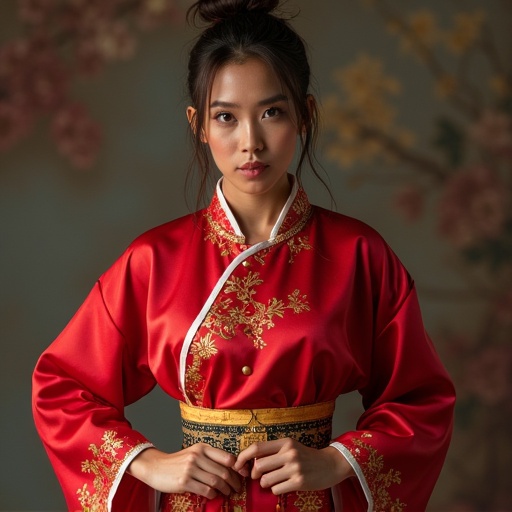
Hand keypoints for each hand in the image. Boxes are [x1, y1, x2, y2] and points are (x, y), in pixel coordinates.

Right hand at [127, 444, 241, 498]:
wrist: (155, 466)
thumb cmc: (177, 461)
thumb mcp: (193, 453)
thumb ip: (209, 458)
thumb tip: (229, 468)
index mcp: (202, 447)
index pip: (226, 457)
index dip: (237, 468)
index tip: (242, 475)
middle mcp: (197, 456)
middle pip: (223, 471)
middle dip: (234, 482)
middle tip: (237, 488)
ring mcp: (190, 469)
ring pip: (216, 481)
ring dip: (225, 490)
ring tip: (229, 493)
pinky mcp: (184, 481)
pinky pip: (205, 490)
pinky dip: (213, 494)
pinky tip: (214, 495)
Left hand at [233, 438, 354, 494]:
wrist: (330, 464)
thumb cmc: (306, 456)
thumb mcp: (291, 447)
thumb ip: (273, 451)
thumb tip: (250, 462)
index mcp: (285, 442)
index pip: (257, 447)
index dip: (243, 456)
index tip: (237, 464)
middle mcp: (289, 453)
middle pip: (258, 465)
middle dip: (254, 473)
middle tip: (257, 476)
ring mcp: (294, 468)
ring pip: (265, 479)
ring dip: (264, 483)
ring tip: (273, 481)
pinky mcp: (299, 482)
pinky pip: (276, 489)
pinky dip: (275, 489)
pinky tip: (283, 485)